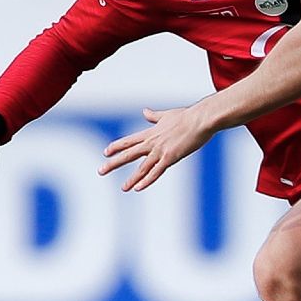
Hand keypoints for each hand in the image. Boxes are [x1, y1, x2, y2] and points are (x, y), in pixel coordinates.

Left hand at [99, 104, 214, 191]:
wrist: (200, 119)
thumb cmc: (187, 116)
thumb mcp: (167, 115)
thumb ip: (154, 116)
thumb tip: (145, 111)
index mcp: (151, 132)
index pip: (129, 141)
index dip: (116, 147)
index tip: (105, 152)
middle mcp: (152, 142)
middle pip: (128, 154)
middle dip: (114, 163)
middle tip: (100, 170)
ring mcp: (160, 151)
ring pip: (142, 167)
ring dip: (131, 178)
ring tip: (122, 188)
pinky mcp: (170, 158)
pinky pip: (156, 172)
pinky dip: (147, 180)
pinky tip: (138, 188)